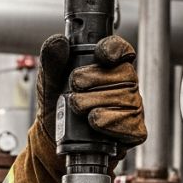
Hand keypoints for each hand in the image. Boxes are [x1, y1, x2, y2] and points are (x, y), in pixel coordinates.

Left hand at [36, 34, 147, 148]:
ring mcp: (132, 107)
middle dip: (96, 79)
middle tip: (75, 87)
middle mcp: (125, 85)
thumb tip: (58, 42)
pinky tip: (95, 121)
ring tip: (78, 108)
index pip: (121, 50)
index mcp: (108, 68)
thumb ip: (51, 61)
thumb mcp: (49, 83)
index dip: (114, 49)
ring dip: (97, 102)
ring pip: (127, 98)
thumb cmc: (56, 107)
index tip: (101, 55)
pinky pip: (131, 123)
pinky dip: (110, 122)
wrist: (53, 140)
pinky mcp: (134, 130)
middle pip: (125, 74)